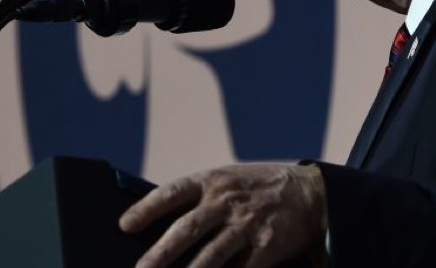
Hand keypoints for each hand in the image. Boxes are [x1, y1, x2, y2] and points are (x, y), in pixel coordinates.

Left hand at [118, 162, 326, 267]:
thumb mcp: (229, 181)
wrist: (310, 193)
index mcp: (214, 180)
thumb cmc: (258, 189)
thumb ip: (199, 200)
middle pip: (188, 228)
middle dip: (161, 253)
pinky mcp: (267, 247)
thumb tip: (159, 229)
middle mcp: (228, 200)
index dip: (148, 208)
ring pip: (211, 256)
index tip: (125, 225)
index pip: (173, 192)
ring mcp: (248, 224)